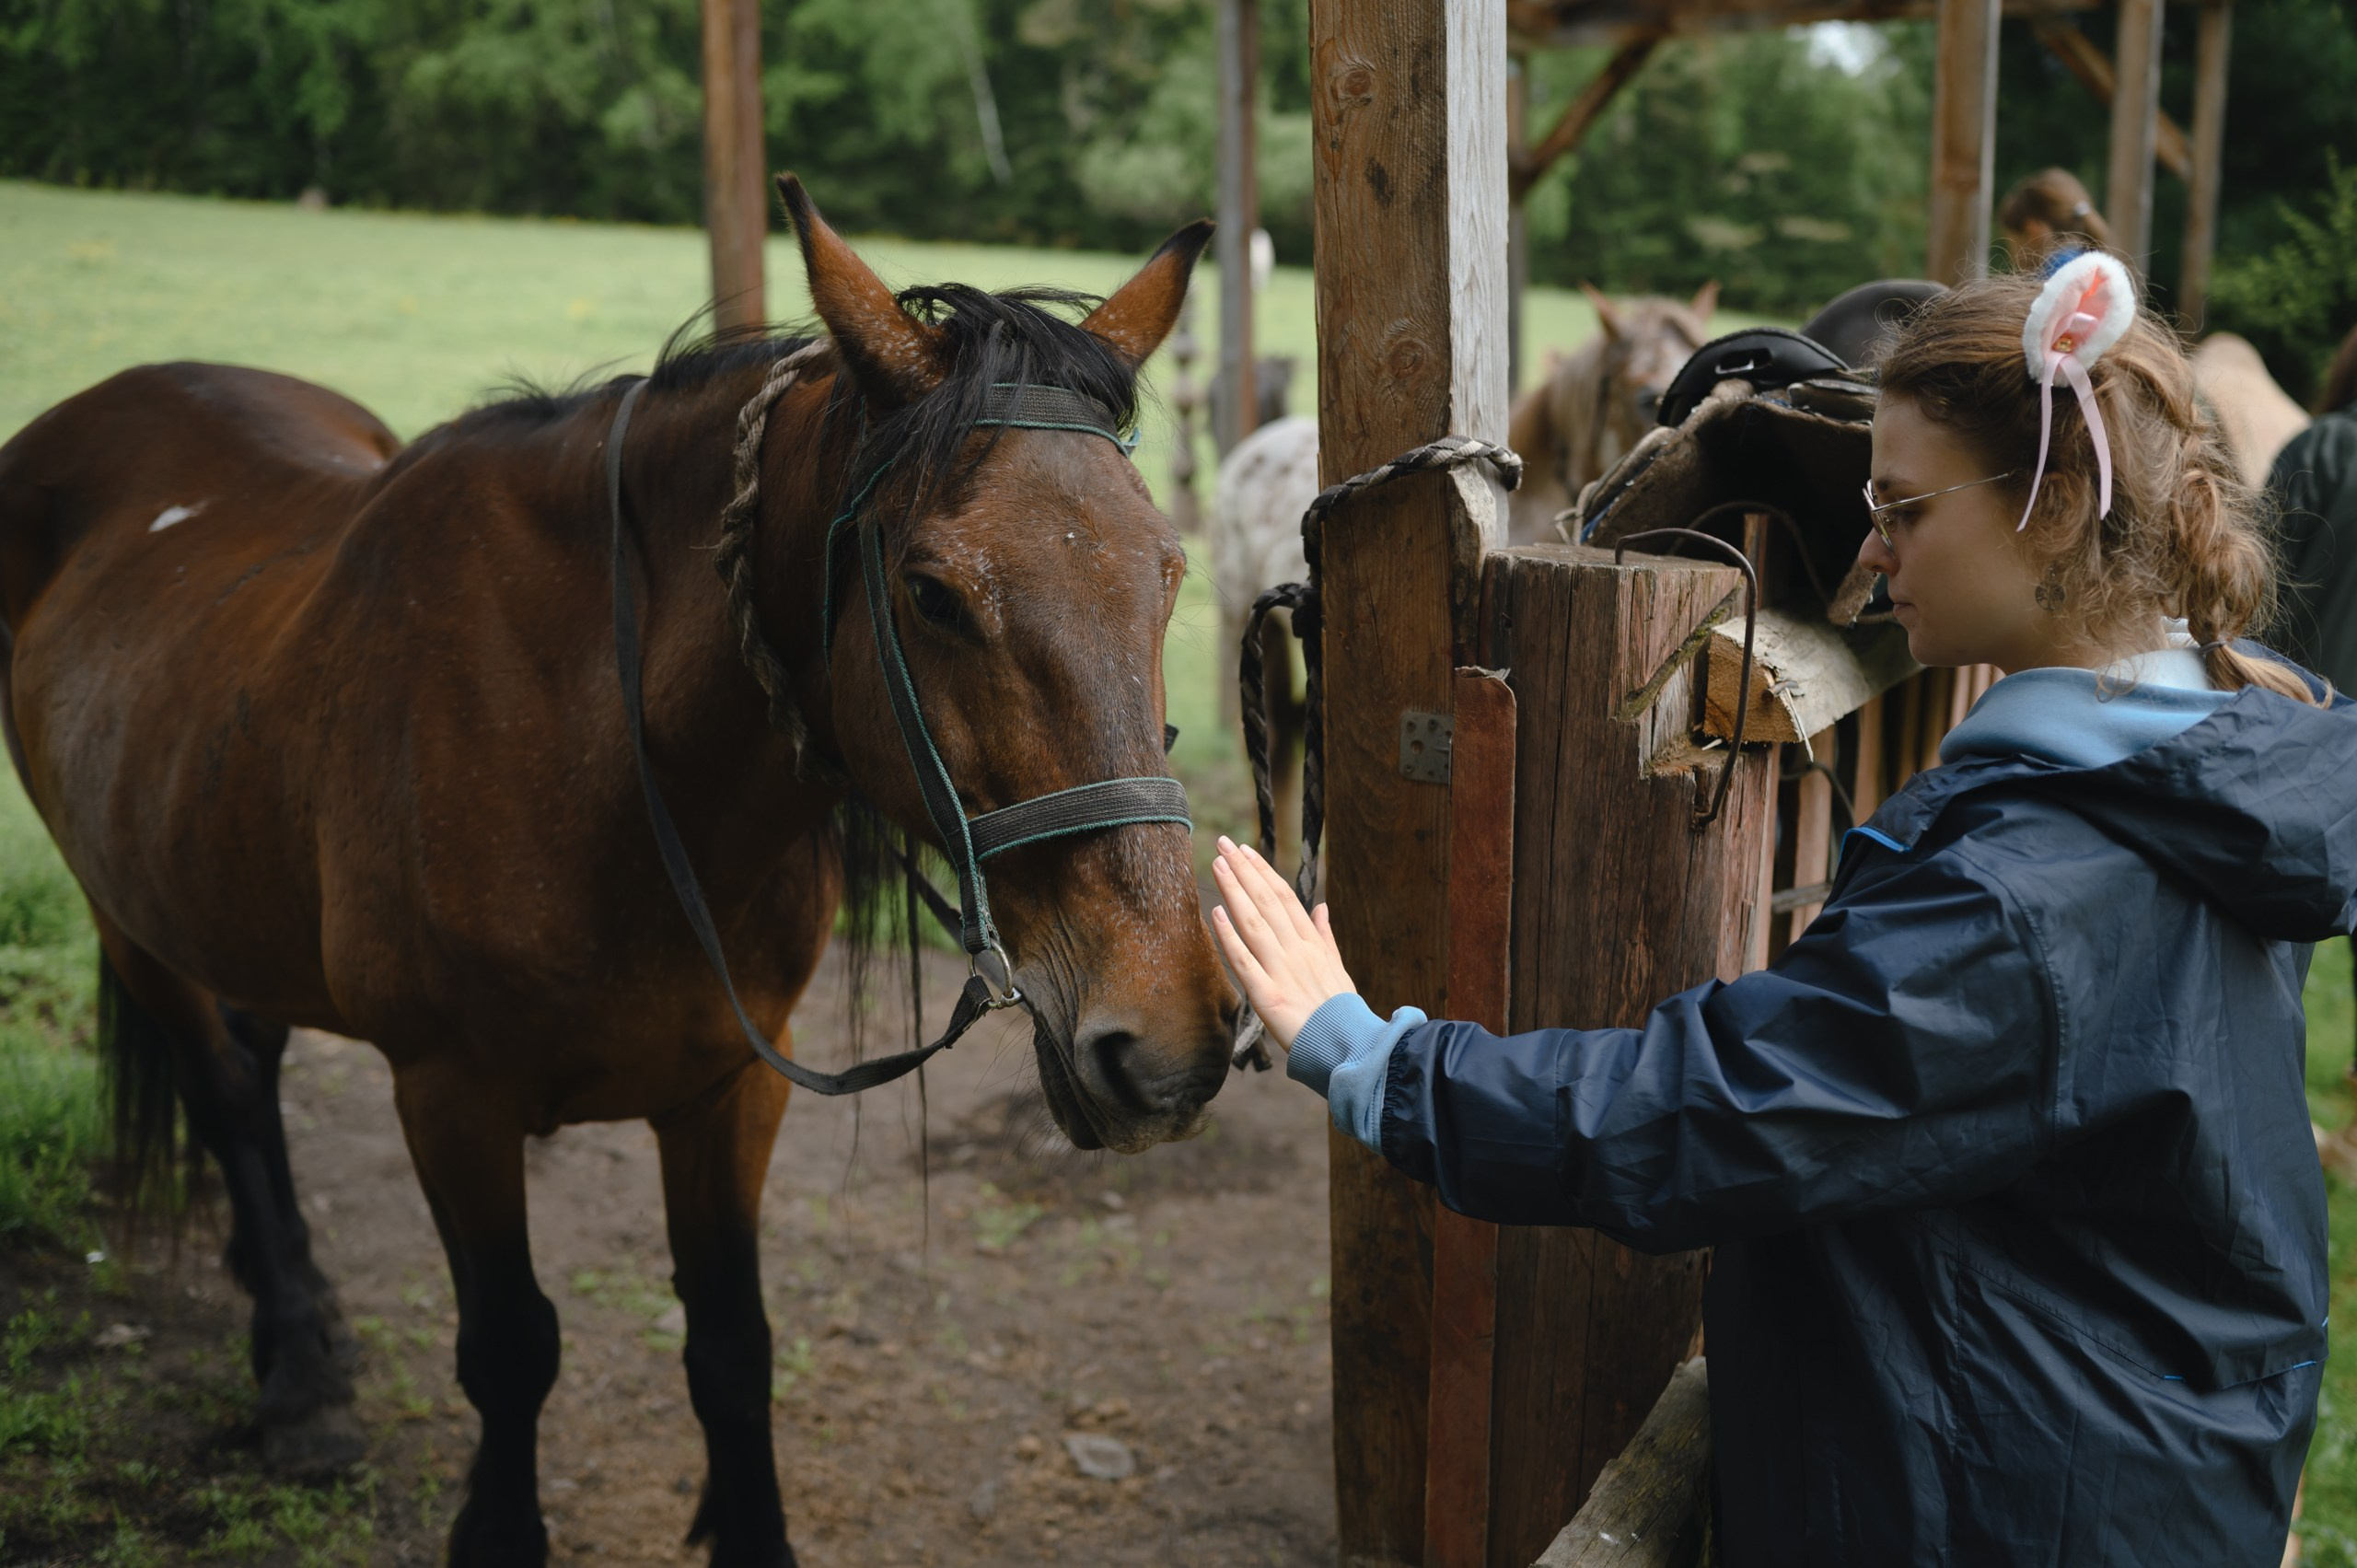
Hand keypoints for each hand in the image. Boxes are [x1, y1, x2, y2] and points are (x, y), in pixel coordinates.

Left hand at [1209, 836, 1356, 1050]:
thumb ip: (1326, 936)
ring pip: (1254, 922)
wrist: (1349, 1047)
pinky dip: (1229, 937)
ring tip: (1216, 865)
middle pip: (1267, 901)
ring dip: (1234, 891)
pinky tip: (1216, 913)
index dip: (1263, 872)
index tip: (1245, 851)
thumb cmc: (1341, 1011)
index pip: (1285, 897)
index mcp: (1313, 942)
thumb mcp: (1338, 968)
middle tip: (1222, 843)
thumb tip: (1322, 907)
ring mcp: (1282, 971)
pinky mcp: (1268, 995)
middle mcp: (1297, 950)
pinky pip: (1244, 962)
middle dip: (1243, 870)